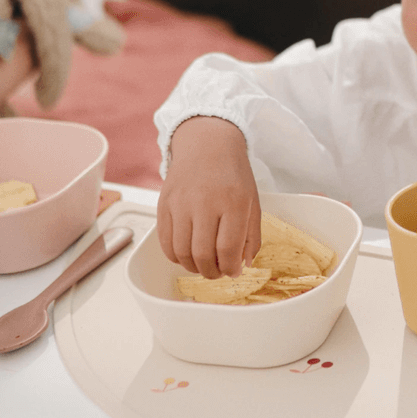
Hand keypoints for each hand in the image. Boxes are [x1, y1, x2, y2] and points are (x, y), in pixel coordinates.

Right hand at [157, 116, 261, 278]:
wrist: (206, 145)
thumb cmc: (232, 174)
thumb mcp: (252, 202)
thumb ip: (251, 236)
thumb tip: (243, 265)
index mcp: (233, 202)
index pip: (227, 249)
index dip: (230, 268)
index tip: (233, 271)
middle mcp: (204, 202)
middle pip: (202, 255)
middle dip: (211, 272)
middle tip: (217, 271)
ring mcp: (180, 203)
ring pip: (181, 252)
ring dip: (193, 267)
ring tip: (202, 264)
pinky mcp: (163, 204)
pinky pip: (165, 242)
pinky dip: (176, 256)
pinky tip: (187, 253)